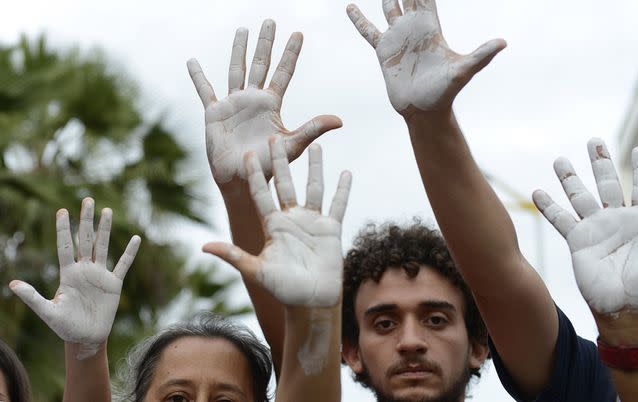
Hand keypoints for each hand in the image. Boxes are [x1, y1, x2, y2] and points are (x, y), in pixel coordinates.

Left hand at [10, 198, 139, 356]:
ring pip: (103, 246)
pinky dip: (129, 252)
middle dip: (85, 220)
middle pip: (84, 239)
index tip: (61, 211)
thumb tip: (12, 284)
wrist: (85, 338)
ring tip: (106, 210)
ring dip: (104, 229)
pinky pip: (123, 264)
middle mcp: (84, 269)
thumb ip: (32, 297)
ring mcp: (100, 275)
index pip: (65, 246)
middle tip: (87, 199)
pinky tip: (135, 238)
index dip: (63, 229)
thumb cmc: (65, 326)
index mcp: (68, 274)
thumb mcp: (48, 312)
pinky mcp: (114, 283)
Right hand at [187, 19, 341, 186]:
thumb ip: (313, 129)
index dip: (291, 53)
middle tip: (270, 21)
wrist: (242, 179)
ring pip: (236, 70)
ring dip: (238, 50)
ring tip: (242, 30)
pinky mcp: (214, 113)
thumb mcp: (292, 145)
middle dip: (266, 43)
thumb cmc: (269, 166)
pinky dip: (198, 77)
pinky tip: (192, 61)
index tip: (298, 34)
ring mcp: (233, 104)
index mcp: (272, 105)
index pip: (283, 72)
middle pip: (261, 64)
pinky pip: (205, 91)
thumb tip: (340, 120)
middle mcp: (253, 100)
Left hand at [203, 137, 351, 306]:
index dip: (255, 175)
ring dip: (314, 167)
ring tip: (314, 146)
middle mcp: (291, 219)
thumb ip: (234, 256)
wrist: (310, 302)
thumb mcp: (256, 271)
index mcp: (272, 225)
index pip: (261, 194)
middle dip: (281, 161)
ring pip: (314, 187)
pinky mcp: (331, 229)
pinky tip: (345, 172)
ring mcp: (312, 222)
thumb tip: (204, 247)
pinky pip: (338, 204)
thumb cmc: (283, 289)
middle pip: (285, 183)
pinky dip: (342, 189)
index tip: (248, 154)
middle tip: (275, 136)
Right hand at [346, 0, 505, 113]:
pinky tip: (351, 8)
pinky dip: (359, 19)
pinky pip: (368, 31)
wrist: (424, 110)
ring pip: (389, 9)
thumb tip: (503, 43)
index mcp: (431, 28)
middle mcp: (413, 29)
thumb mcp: (464, 70)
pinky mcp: (383, 52)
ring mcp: (397, 39)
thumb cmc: (445, 92)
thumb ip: (481, 55)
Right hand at [533, 138, 637, 313]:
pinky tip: (538, 193)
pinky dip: (549, 206)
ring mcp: (596, 229)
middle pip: (608, 183)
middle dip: (600, 163)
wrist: (626, 305)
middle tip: (594, 141)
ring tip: (560, 160)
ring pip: (581, 196)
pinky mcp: (578, 242)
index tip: (635, 148)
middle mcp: (617, 220)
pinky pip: (561, 220)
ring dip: (571, 178)